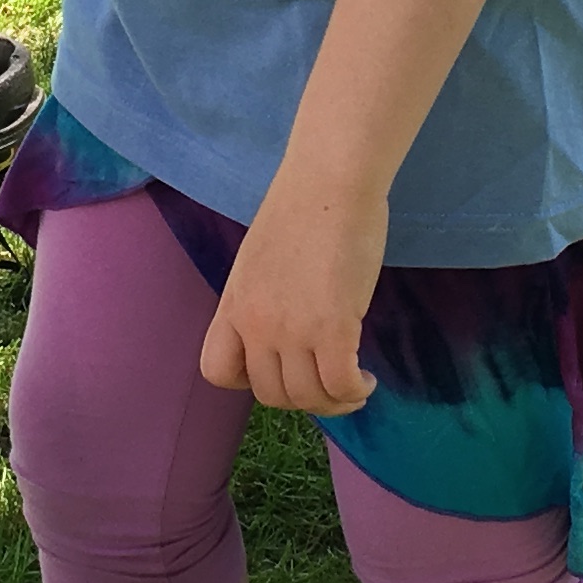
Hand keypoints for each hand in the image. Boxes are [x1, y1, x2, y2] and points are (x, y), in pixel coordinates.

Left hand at [200, 163, 384, 414]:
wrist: (329, 181)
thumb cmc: (303, 208)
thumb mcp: (260, 260)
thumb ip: (264, 298)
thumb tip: (286, 324)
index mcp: (234, 306)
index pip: (217, 371)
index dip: (249, 381)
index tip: (282, 368)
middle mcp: (256, 325)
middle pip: (270, 394)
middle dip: (303, 397)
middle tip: (330, 382)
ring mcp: (292, 330)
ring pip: (307, 397)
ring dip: (335, 401)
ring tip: (354, 386)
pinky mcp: (333, 328)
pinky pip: (341, 385)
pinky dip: (355, 391)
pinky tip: (365, 379)